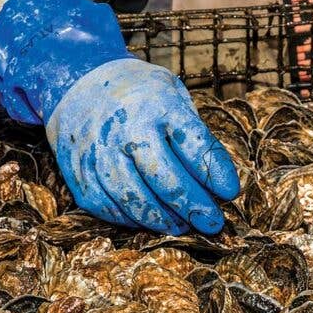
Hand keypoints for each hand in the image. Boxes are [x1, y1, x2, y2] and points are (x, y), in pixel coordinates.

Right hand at [0, 0, 238, 234]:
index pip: (192, 143)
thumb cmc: (140, 95)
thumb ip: (192, 132)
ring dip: (164, 220)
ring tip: (184, 226)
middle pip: (164, 179)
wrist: (80, 85)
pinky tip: (150, 221)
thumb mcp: (173, 94)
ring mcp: (98, 153)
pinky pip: (108, 208)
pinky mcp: (80, 174)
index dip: (214, 171)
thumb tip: (219, 179)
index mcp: (156, 105)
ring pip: (135, 200)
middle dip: (193, 206)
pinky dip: (132, 220)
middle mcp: (125, 129)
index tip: (232, 192)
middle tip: (213, 223)